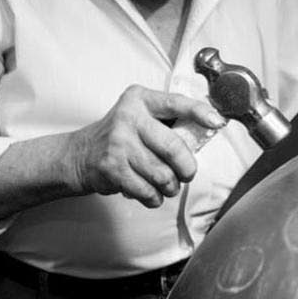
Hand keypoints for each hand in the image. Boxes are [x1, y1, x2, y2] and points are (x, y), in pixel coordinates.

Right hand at [70, 85, 226, 207]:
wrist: (80, 155)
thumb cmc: (120, 136)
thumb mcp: (140, 117)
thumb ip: (168, 122)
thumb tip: (207, 131)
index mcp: (140, 100)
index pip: (176, 103)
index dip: (200, 113)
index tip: (218, 122)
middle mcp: (129, 118)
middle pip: (174, 147)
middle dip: (187, 168)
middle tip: (187, 173)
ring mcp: (119, 143)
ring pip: (162, 174)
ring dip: (170, 186)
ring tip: (167, 185)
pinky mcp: (112, 168)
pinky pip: (147, 190)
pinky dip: (154, 197)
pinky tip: (151, 193)